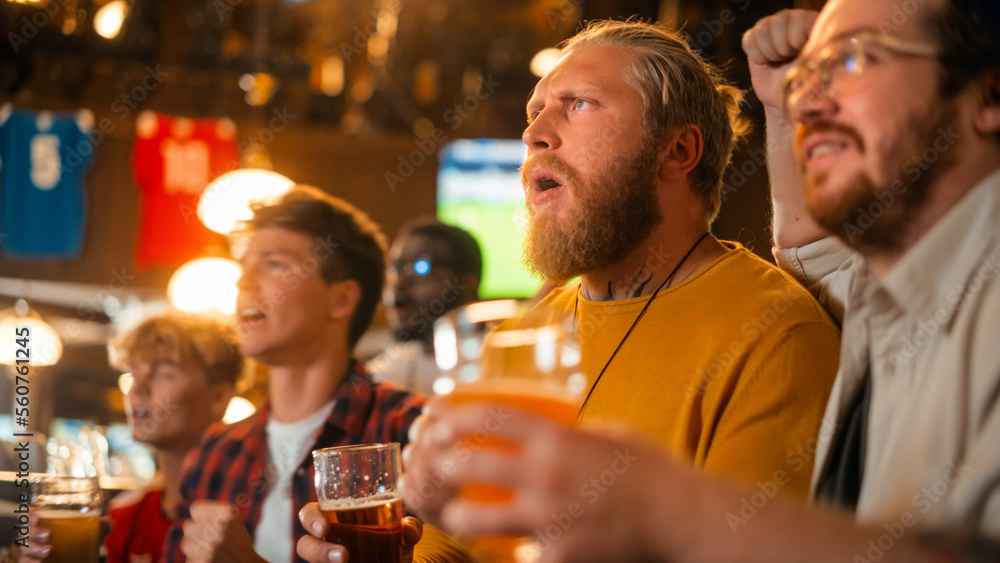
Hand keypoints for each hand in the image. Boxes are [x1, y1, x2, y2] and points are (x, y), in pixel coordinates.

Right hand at [16, 515, 111, 561]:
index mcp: (46, 524)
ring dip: (35, 549)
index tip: (37, 516)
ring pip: (26, 550)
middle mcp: (35, 538)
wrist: (84, 560)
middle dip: (34, 533)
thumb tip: (104, 521)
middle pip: (26, 533)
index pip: (30, 517)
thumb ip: (103, 526)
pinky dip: (31, 562)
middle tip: (48, 534)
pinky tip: (39, 562)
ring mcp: (33, 553)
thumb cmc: (83, 542)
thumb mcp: (94, 533)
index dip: (29, 516)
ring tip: (48, 550)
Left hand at [181, 501, 265, 562]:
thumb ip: (215, 513)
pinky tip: (210, 560)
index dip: (199, 519)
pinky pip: (189, 559)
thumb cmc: (238, 543)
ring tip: (210, 552)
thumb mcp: (234, 521)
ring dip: (195, 550)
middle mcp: (221, 527)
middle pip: (188, 527)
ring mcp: (212, 545)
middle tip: (209, 541)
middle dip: (196, 535)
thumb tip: (193, 511)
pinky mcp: (205, 561)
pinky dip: (197, 561)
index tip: (206, 525)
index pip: (195, 510)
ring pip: (186, 544)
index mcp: (228, 513)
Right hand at [296, 503, 422, 562]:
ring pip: (312, 562)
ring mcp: (328, 561)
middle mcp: (326, 542)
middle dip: (317, 550)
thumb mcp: (404, 533)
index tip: (325, 527)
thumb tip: (408, 531)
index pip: (310, 514)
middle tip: (342, 555)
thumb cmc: (394, 541)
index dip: (310, 518)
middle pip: (305, 544)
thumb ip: (409, 528)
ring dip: (325, 561)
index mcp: (335, 520)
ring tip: (346, 562)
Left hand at [399, 397, 692, 562]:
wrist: (681, 517)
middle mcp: (546, 476)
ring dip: (460, 517)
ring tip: (457, 516)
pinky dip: (512, 554)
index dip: (455, 415)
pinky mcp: (559, 556)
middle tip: (442, 467)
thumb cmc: (649, 471)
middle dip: (446, 465)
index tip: (440, 418)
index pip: (491, 417)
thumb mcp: (608, 434)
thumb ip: (571, 432)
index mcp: (558, 439)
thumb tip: (547, 429)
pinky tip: (510, 550)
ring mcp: (549, 519)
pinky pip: (518, 557)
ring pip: (478, 520)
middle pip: (471, 465)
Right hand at [743, 9, 817, 110]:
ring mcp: (773, 25)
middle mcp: (794, 19)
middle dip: (782, 49)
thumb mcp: (815, 69)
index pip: (799, 19)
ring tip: (778, 61)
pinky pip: (749, 40)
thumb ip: (815, 53)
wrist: (787, 95)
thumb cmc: (806, 84)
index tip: (801, 55)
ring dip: (769, 53)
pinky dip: (756, 55)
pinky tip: (765, 62)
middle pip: (778, 23)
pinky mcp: (756, 36)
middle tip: (789, 60)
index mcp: (813, 23)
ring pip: (762, 30)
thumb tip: (808, 49)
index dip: (795, 40)